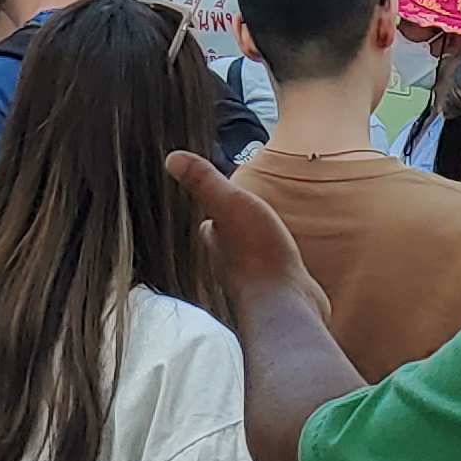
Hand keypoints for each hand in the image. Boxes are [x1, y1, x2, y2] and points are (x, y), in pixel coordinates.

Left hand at [166, 148, 311, 299]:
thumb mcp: (229, 204)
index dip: (214, 213)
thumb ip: (204, 181)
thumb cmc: (257, 253)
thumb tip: (172, 157)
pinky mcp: (280, 291)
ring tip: (267, 237)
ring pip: (252, 261)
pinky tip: (288, 263)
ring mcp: (256, 281)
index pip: (209, 226)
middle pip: (229, 245)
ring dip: (258, 250)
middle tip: (245, 218)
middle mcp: (231, 265)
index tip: (219, 199)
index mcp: (217, 242)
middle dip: (235, 233)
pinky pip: (277, 276)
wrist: (286, 302)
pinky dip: (279, 267)